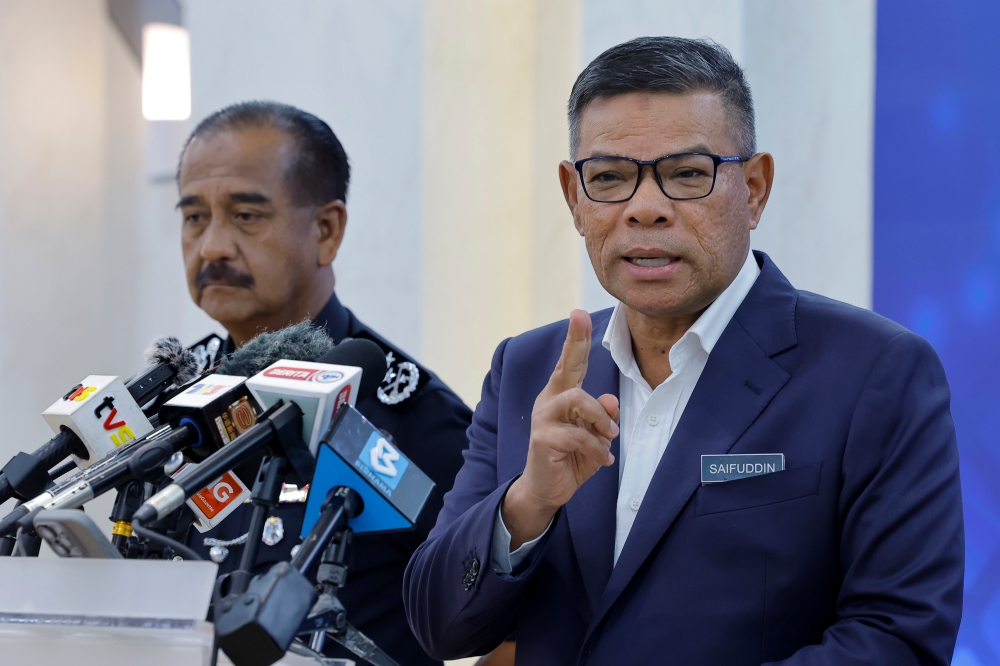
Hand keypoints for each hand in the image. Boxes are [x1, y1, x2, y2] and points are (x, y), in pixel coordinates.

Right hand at [501, 310, 618, 549]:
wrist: (547, 489)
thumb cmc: (571, 458)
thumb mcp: (595, 436)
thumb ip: (603, 418)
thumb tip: (612, 400)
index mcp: (562, 396)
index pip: (571, 363)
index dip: (576, 338)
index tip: (579, 313)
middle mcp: (549, 401)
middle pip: (566, 368)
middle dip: (577, 344)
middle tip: (583, 320)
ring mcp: (543, 418)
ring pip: (578, 400)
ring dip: (601, 420)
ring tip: (609, 437)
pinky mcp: (542, 438)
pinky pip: (578, 435)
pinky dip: (597, 448)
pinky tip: (603, 461)